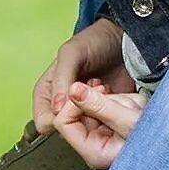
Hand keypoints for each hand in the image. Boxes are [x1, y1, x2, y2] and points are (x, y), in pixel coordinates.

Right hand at [33, 17, 130, 133]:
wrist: (124, 39)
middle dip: (81, 114)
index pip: (44, 121)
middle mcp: (62, 105)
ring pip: (84, 130)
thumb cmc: (95, 41)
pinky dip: (108, 116)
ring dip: (96, 114)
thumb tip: (57, 110)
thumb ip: (61, 80)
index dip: (60, 118)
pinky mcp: (101, 114)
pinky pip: (102, 128)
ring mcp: (83, 111)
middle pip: (64, 129)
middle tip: (93, 94)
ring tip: (104, 91)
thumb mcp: (72, 54)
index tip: (75, 102)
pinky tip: (112, 98)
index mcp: (47, 92)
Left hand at [55, 82, 148, 169]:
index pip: (63, 122)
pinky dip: (118, 99)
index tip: (85, 91)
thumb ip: (98, 104)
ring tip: (129, 103)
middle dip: (96, 100)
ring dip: (111, 98)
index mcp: (94, 152)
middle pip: (77, 113)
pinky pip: (106, 105)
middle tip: (110, 93)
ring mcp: (105, 136)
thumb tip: (72, 90)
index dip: (72, 103)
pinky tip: (130, 102)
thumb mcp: (127, 118)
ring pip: (92, 106)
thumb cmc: (161, 141)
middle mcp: (97, 146)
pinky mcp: (115, 126)